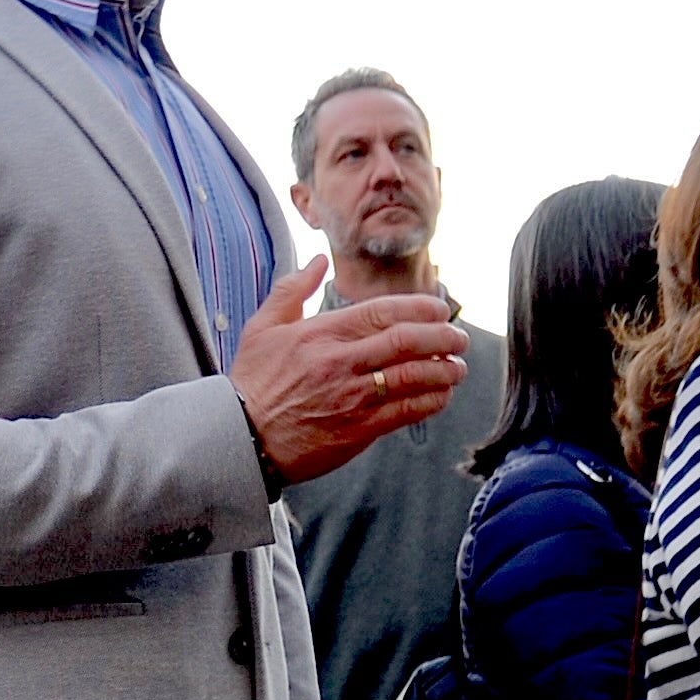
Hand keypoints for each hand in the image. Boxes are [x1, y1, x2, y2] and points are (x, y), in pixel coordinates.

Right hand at [233, 258, 470, 484]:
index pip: (383, 312)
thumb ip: (292, 289)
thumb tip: (318, 261)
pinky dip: (431, 401)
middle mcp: (339, 362)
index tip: (441, 311)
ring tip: (458, 367)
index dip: (421, 309)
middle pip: (406, 341)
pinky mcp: (357, 430)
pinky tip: (441, 395)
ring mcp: (351, 397)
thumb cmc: (252, 382)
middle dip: (443, 337)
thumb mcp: (262, 327)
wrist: (240, 438)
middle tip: (459, 338)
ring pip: (413, 377)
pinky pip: (406, 411)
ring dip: (444, 370)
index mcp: (321, 333)